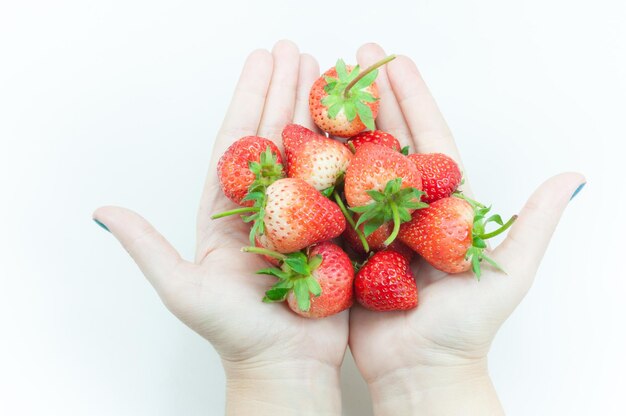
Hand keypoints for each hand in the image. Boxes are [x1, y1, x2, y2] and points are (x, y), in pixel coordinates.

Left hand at [93, 40, 344, 415]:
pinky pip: (345, 185)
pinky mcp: (336, 231)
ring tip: (331, 74)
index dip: (250, 98)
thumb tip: (102, 211)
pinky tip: (361, 124)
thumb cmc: (234, 334)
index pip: (240, 142)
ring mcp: (304, 216)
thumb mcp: (183, 288)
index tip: (263, 61)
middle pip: (278, 137)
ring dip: (320, 113)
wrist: (284, 367)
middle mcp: (267, 207)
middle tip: (300, 51)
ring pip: (312, 154)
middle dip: (287, 91)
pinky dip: (352, 153)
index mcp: (230, 211)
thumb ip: (147, 246)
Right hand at [347, 43, 584, 414]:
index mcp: (441, 205)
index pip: (427, 139)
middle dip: (368, 101)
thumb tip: (571, 176)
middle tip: (347, 61)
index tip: (393, 63)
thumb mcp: (507, 272)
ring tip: (316, 92)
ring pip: (350, 169)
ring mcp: (370, 226)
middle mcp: (403, 209)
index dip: (411, 99)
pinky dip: (311, 177)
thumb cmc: (466, 328)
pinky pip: (325, 207)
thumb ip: (532, 223)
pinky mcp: (343, 247)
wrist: (421, 371)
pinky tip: (296, 148)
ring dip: (335, 130)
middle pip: (384, 145)